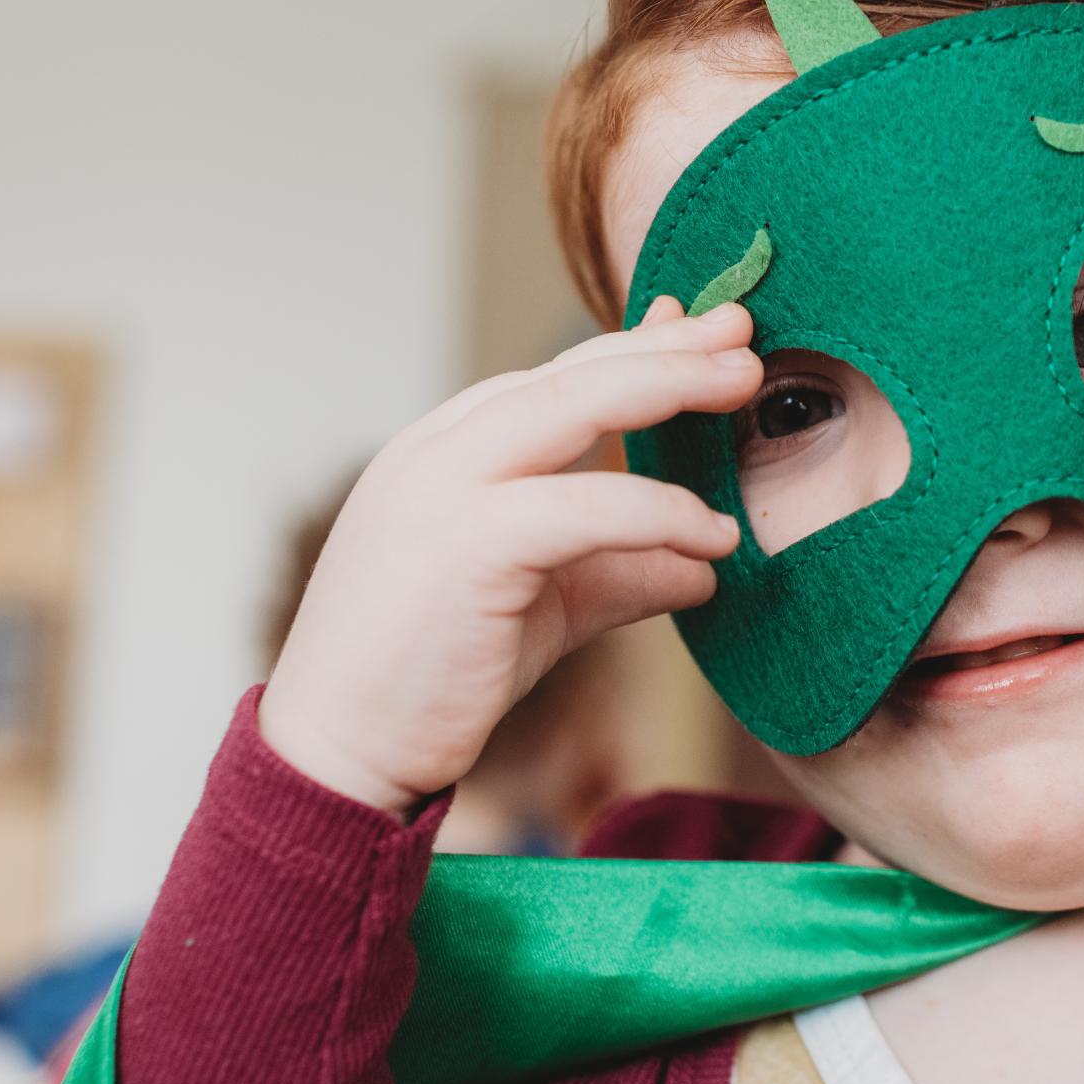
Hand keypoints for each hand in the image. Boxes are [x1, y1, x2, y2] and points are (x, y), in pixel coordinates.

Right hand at [258, 299, 760, 814]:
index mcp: (444, 451)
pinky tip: (714, 537)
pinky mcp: (465, 545)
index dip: (637, 349)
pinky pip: (586, 507)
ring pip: (575, 405)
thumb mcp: (543, 606)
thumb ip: (618, 570)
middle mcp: (437, 451)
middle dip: (668, 344)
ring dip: (670, 386)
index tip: (707, 333)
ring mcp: (443, 489)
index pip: (553, 378)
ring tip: (747, 384)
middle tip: (745, 328)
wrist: (337, 755)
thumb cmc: (428, 678)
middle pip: (571, 372)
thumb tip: (703, 566)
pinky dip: (660, 512)